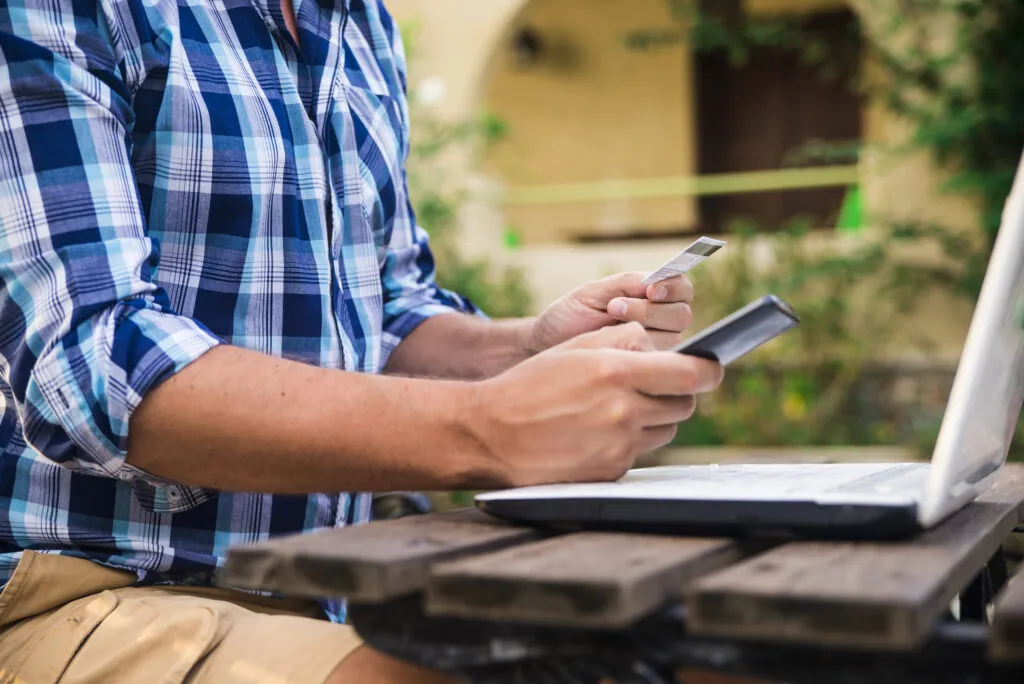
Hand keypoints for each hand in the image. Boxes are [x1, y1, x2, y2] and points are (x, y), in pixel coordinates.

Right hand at [469, 323, 723, 487]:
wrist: (491, 435)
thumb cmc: (530, 386)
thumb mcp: (574, 348)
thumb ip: (623, 341)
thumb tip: (660, 348)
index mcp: (617, 372)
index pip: (692, 374)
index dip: (709, 370)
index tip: (711, 368)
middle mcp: (624, 411)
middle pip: (684, 404)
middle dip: (676, 393)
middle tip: (653, 386)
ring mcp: (620, 445)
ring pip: (665, 430)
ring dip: (654, 418)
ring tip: (618, 408)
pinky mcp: (611, 471)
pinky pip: (639, 452)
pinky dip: (628, 441)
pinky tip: (596, 432)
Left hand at [526, 273, 693, 352]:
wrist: (547, 346)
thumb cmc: (571, 315)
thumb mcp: (594, 292)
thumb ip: (627, 283)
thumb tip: (658, 281)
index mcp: (654, 297)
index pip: (682, 289)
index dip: (673, 288)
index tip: (651, 290)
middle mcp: (661, 323)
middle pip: (681, 314)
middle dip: (649, 310)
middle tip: (614, 307)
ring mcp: (655, 348)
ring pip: (672, 338)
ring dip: (641, 327)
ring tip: (608, 324)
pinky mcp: (644, 370)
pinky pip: (656, 361)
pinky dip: (637, 350)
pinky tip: (615, 347)